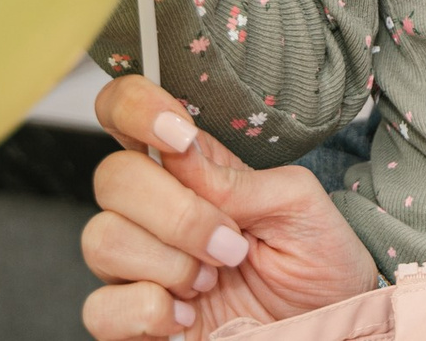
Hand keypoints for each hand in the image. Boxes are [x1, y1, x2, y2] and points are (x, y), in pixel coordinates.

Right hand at [80, 75, 375, 339]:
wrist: (325, 323)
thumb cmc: (315, 257)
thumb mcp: (296, 204)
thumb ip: (239, 181)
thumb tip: (181, 154)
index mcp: (189, 168)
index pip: (126, 111)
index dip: (135, 106)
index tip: (177, 133)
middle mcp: (151, 210)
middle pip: (111, 178)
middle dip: (177, 213)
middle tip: (231, 243)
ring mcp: (135, 264)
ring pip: (102, 240)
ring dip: (171, 265)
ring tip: (214, 281)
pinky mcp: (126, 319)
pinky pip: (100, 308)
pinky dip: (150, 313)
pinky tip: (187, 317)